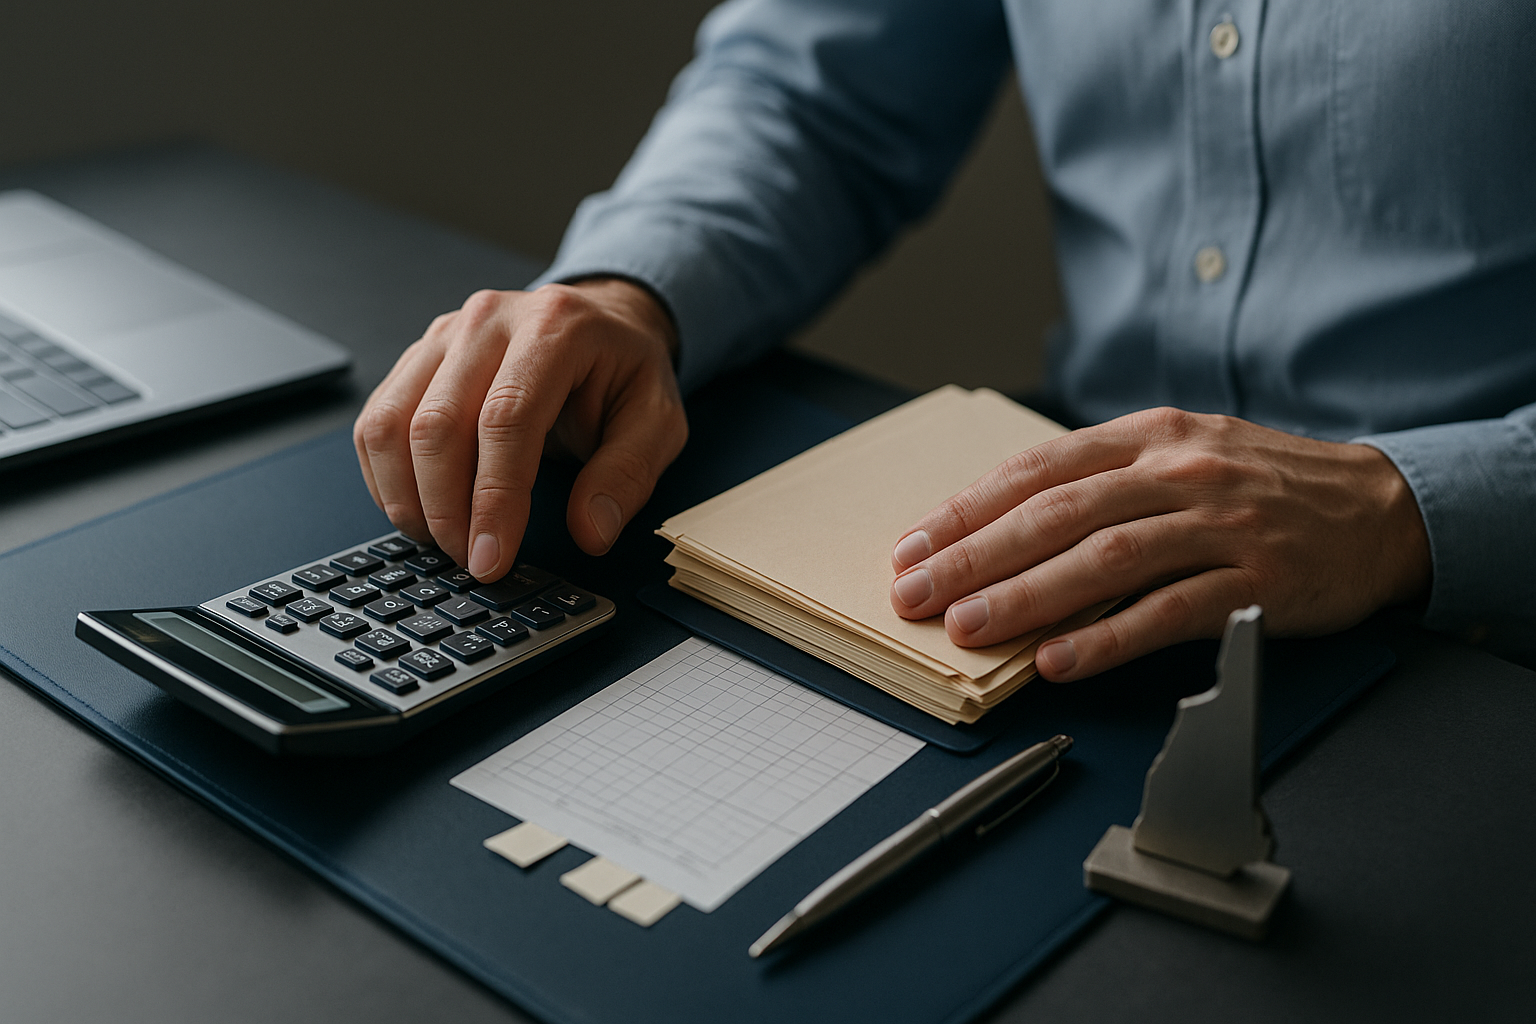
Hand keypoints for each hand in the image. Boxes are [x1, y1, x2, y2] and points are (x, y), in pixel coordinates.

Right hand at [353, 278, 686, 580]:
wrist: (602, 325)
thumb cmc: (625, 375)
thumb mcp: (658, 422)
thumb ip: (627, 475)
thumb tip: (590, 533)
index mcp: (554, 328)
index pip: (507, 420)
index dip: (493, 499)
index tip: (491, 560)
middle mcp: (489, 321)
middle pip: (437, 423)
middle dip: (445, 509)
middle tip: (469, 563)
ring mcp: (444, 335)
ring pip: (390, 423)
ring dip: (406, 498)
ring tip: (442, 543)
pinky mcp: (417, 357)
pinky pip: (375, 422)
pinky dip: (386, 478)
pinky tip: (418, 511)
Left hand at [887, 407, 1430, 680]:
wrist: (1380, 507)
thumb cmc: (1261, 485)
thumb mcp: (1180, 453)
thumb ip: (1100, 479)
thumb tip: (1000, 524)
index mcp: (1149, 437)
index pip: (1037, 469)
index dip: (967, 509)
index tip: (912, 546)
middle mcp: (1178, 473)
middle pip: (1058, 513)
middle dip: (975, 556)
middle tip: (916, 594)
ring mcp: (1220, 527)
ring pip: (1107, 558)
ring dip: (1028, 595)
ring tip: (970, 628)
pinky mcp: (1257, 583)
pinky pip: (1171, 612)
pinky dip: (1110, 637)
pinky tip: (1061, 659)